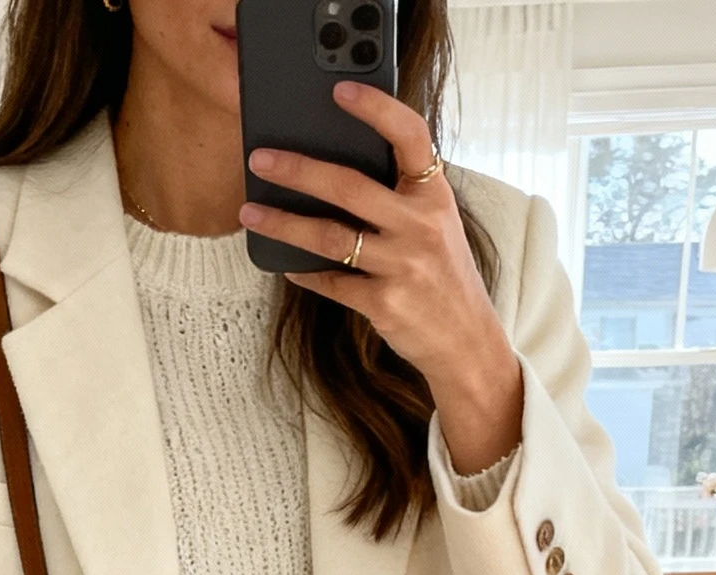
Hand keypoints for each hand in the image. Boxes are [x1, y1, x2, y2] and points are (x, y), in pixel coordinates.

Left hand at [241, 83, 523, 477]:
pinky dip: (304, 273)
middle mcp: (420, 226)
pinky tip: (285, 265)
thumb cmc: (442, 275)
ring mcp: (402, 266)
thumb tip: (334, 171)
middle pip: (349, 187)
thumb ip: (399, 196)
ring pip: (330, 237)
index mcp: (433, 195)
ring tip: (250, 212)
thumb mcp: (436, 224)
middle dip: (298, 170)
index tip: (340, 91)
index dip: (376, 109)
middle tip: (261, 159)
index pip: (409, 136)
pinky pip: (331, 282)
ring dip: (283, 224)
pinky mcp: (384, 304)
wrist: (466, 341)